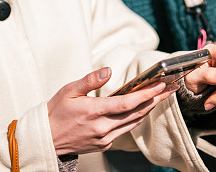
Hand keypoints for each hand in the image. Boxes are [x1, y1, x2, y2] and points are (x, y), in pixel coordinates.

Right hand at [47, 67, 177, 155]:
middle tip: (170, 88)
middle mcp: (102, 128)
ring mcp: (104, 138)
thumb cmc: (56, 112)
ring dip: (149, 109)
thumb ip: (90, 80)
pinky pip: (124, 130)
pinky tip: (141, 109)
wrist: (46, 139)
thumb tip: (108, 70)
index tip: (160, 85)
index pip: (126, 103)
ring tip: (161, 96)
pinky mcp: (104, 145)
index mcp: (93, 112)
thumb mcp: (68, 90)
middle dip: (155, 99)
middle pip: (136, 113)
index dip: (146, 94)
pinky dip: (135, 118)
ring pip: (133, 123)